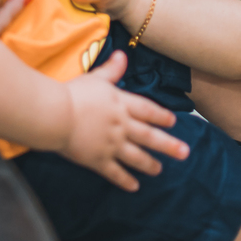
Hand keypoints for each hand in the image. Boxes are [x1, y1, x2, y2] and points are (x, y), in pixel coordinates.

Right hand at [59, 50, 188, 190]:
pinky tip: (134, 186)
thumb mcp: (95, 78)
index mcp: (121, 104)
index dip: (161, 116)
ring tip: (159, 170)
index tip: (173, 122)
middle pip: (149, 136)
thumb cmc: (73, 93)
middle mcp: (121, 125)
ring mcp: (111, 144)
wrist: (56, 115)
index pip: (147, 110)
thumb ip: (112, 70)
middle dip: (168, 145)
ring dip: (150, 164)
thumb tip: (122, 54)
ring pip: (136, 156)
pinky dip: (125, 180)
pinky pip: (115, 173)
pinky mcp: (97, 160)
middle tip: (184, 153)